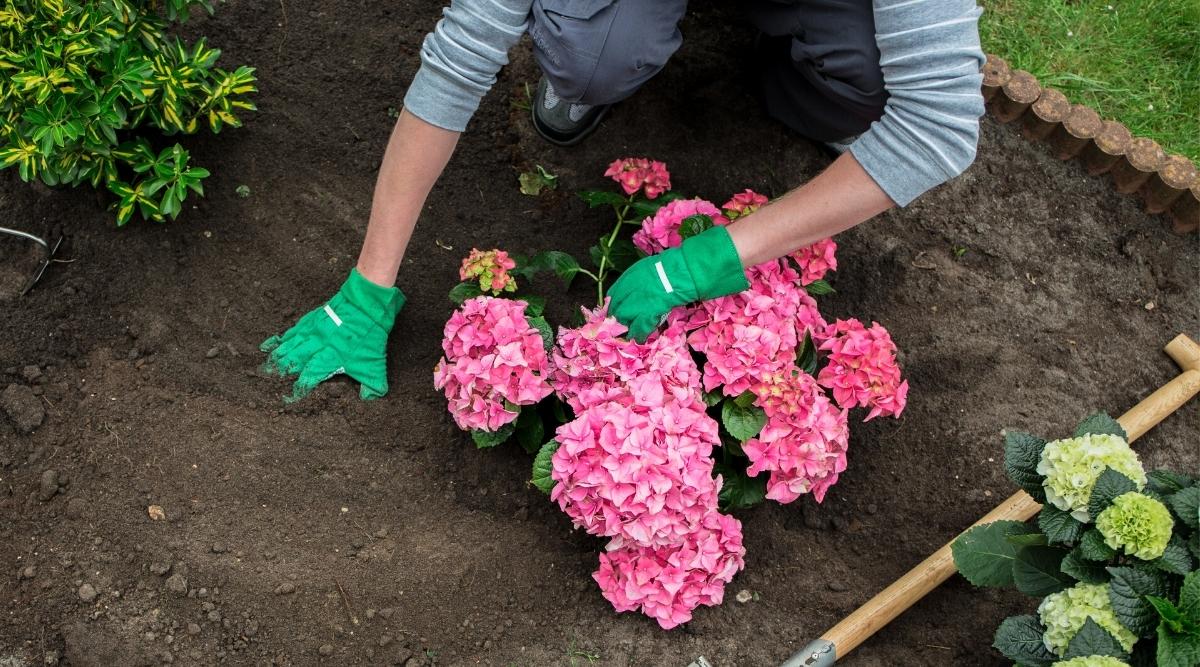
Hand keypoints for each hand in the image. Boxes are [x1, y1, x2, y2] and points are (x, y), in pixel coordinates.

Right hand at [260, 269, 404, 401]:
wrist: (366, 304)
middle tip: (267, 378)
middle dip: (280, 370)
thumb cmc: (370, 336)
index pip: (310, 376)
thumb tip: (369, 398)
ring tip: (266, 363)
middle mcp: (317, 345)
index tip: (290, 396)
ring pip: (290, 345)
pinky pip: (293, 330)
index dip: (299, 387)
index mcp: (330, 358)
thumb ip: (373, 384)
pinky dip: (282, 337)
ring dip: (278, 355)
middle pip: (293, 360)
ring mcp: (313, 331)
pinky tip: (275, 341)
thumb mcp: (375, 364)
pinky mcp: (313, 318)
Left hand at [608, 226, 748, 340]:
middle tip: (619, 324)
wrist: (682, 272)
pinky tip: (640, 337)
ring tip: (629, 333)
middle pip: (616, 308)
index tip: (615, 310)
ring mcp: (637, 302)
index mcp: (629, 277)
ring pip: (624, 319)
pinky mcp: (648, 312)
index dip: (614, 305)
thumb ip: (637, 279)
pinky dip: (639, 334)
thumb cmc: (670, 267)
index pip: (613, 294)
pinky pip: (639, 327)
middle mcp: (629, 290)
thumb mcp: (648, 268)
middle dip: (617, 317)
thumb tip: (634, 289)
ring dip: (626, 327)